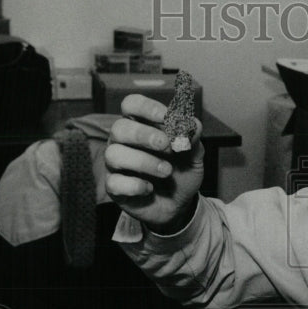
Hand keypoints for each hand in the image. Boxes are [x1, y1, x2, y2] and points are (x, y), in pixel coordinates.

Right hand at [105, 94, 204, 232]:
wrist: (180, 203)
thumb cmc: (181, 171)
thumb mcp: (193, 154)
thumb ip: (193, 137)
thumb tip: (192, 124)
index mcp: (141, 125)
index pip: (131, 105)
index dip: (146, 107)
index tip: (166, 117)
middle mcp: (123, 142)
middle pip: (119, 128)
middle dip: (143, 135)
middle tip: (166, 145)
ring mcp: (116, 165)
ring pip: (113, 154)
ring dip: (144, 162)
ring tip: (167, 171)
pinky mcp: (114, 187)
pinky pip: (114, 182)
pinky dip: (135, 185)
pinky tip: (150, 188)